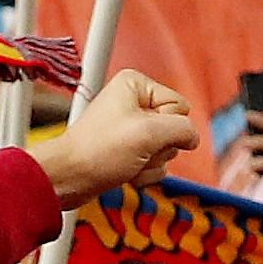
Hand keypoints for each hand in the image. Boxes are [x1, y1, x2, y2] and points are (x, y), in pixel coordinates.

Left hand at [28, 64, 201, 206]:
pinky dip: (142, 173)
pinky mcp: (127, 151)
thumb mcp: (149, 133)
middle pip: (174, 129)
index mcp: (136, 85)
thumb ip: (183, 129)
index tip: (142, 132)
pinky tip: (123, 172)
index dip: (168, 125)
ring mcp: (131, 129)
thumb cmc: (98, 151)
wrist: (69, 178)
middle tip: (132, 150)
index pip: (180, 106)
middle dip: (158, 148)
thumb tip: (193, 137)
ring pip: (166, 150)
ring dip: (150, 163)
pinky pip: (153, 164)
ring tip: (125, 162)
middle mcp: (133, 102)